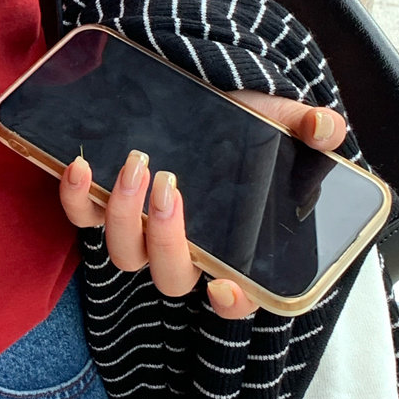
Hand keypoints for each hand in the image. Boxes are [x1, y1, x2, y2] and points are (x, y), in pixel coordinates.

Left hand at [58, 92, 347, 319]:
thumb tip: (324, 129)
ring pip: (124, 254)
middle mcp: (182, 248)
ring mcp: (140, 231)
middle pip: (169, 276)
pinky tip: (80, 166)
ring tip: (135, 165)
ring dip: (124, 215)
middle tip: (169, 186)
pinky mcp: (103, 205)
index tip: (224, 287)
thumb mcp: (278, 119)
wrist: (198, 95)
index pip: (236, 298)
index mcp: (230, 246)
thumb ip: (309, 126)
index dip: (232, 303)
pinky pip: (81, 218)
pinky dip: (74, 197)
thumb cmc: (242, 120)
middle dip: (167, 238)